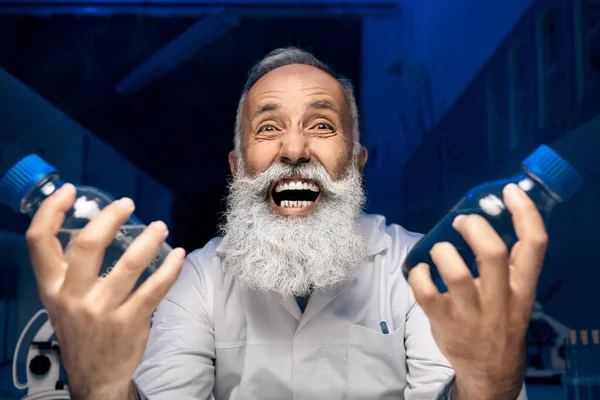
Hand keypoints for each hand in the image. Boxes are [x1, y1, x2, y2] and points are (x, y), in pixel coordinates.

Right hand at [25, 183, 184, 398]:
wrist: (95, 376)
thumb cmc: (82, 329)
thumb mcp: (62, 301)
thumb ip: (70, 269)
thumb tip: (97, 225)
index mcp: (51, 287)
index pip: (40, 242)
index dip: (52, 211)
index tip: (71, 191)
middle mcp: (72, 297)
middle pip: (87, 245)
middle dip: (109, 218)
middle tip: (127, 204)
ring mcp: (102, 310)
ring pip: (129, 264)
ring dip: (149, 240)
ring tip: (160, 227)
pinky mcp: (130, 321)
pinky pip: (155, 288)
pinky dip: (171, 268)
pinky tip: (178, 256)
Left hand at [408, 183, 547, 398]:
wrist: (490, 370)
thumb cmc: (498, 321)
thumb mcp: (516, 295)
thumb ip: (508, 264)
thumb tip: (484, 218)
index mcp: (523, 287)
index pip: (535, 245)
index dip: (525, 213)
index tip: (510, 191)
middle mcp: (500, 299)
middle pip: (494, 254)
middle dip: (476, 229)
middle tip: (462, 221)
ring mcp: (472, 313)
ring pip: (457, 274)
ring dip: (444, 252)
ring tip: (439, 249)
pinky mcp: (444, 322)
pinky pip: (426, 293)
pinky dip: (418, 275)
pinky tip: (420, 271)